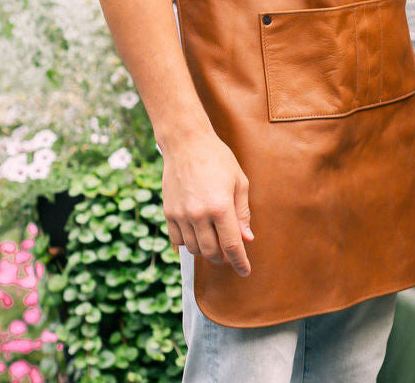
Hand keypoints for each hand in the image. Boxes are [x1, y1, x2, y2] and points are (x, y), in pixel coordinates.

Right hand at [161, 133, 253, 276]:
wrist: (186, 143)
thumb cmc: (218, 158)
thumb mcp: (239, 181)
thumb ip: (242, 212)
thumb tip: (246, 238)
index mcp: (220, 206)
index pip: (231, 245)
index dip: (240, 262)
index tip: (245, 272)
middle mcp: (199, 214)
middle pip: (212, 252)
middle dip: (224, 258)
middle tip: (231, 256)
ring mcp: (181, 215)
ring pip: (194, 249)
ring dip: (207, 251)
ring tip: (215, 243)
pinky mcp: (168, 213)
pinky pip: (178, 241)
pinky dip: (189, 244)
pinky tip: (197, 238)